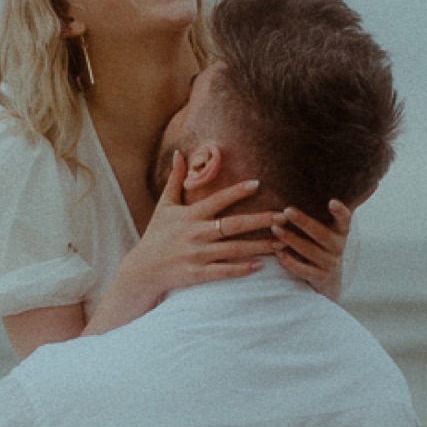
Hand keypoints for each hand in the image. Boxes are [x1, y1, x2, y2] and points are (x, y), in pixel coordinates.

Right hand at [87, 151, 278, 333]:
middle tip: (283, 217)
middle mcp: (196, 234)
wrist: (143, 269)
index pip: (218, 200)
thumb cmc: (156, 236)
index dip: (237, 191)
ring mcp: (198, 255)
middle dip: (260, 221)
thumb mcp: (164, 206)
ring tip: (282, 243)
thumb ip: (175, 180)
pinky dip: (242, 269)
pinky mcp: (198, 274)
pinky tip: (260, 265)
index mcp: (190, 216)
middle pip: (234, 225)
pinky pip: (224, 271)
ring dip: (260, 247)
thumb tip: (179, 153)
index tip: (258, 183)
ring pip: (234, 250)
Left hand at [274, 200, 350, 299]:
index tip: (332, 201)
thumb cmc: (321, 244)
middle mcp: (338, 247)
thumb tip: (305, 181)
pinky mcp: (320, 278)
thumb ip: (319, 211)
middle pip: (322, 235)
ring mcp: (330, 264)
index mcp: (341, 232)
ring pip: (310, 252)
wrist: (329, 279)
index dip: (340, 212)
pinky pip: (304, 270)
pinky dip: (290, 262)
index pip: (345, 220)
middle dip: (304, 222)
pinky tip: (278, 252)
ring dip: (291, 239)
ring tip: (275, 229)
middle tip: (287, 210)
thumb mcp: (326, 228)